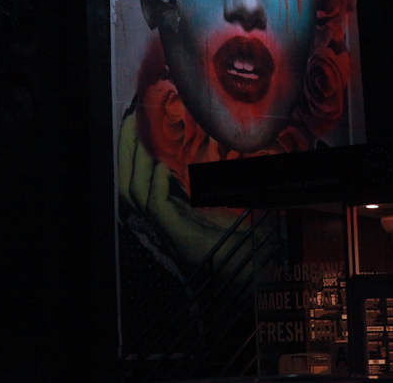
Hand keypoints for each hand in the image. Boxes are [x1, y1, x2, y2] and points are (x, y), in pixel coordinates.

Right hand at [118, 111, 255, 279]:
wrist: (266, 270)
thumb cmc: (255, 234)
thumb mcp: (240, 196)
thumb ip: (233, 173)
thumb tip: (242, 139)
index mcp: (178, 210)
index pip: (140, 179)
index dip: (133, 152)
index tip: (136, 121)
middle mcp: (169, 220)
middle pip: (128, 183)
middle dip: (126, 151)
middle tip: (129, 121)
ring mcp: (173, 230)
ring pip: (135, 194)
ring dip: (136, 162)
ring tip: (143, 137)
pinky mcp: (182, 238)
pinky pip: (156, 207)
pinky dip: (156, 184)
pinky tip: (162, 166)